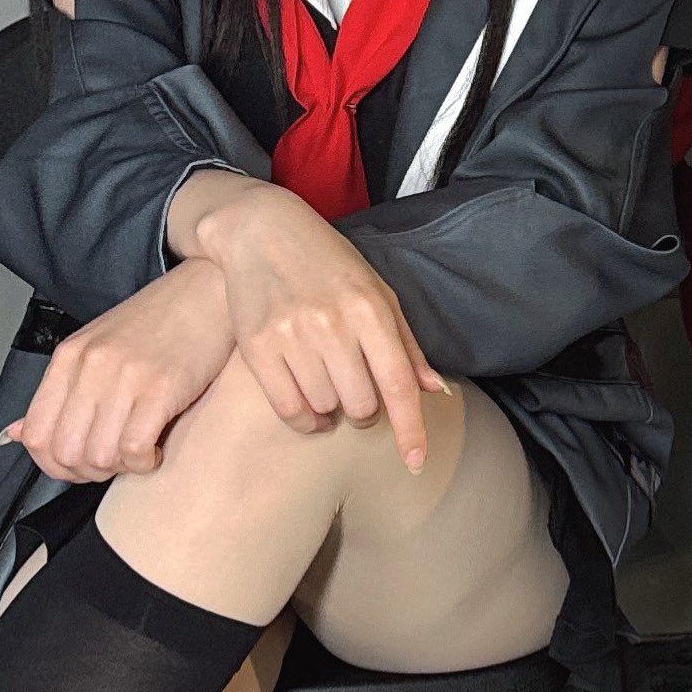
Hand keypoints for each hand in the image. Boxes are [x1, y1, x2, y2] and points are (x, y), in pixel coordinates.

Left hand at [2, 259, 236, 484]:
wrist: (208, 292)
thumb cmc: (158, 322)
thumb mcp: (97, 349)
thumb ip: (60, 393)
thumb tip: (17, 433)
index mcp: (69, 357)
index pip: (36, 434)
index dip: (53, 466)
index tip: (77, 467)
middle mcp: (90, 366)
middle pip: (66, 452)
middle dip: (88, 473)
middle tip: (113, 463)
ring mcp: (124, 376)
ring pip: (99, 457)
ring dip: (120, 468)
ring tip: (137, 453)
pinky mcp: (161, 388)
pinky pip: (135, 449)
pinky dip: (144, 462)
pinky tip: (156, 448)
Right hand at [175, 177, 446, 466]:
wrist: (261, 230)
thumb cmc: (329, 263)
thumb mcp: (377, 292)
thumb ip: (406, 344)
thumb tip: (435, 391)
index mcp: (369, 309)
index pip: (397, 383)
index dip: (411, 429)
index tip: (416, 462)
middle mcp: (332, 324)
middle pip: (361, 405)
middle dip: (365, 412)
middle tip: (357, 393)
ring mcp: (291, 336)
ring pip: (325, 408)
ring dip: (332, 410)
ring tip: (328, 383)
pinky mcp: (256, 346)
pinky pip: (288, 409)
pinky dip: (304, 419)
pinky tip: (308, 407)